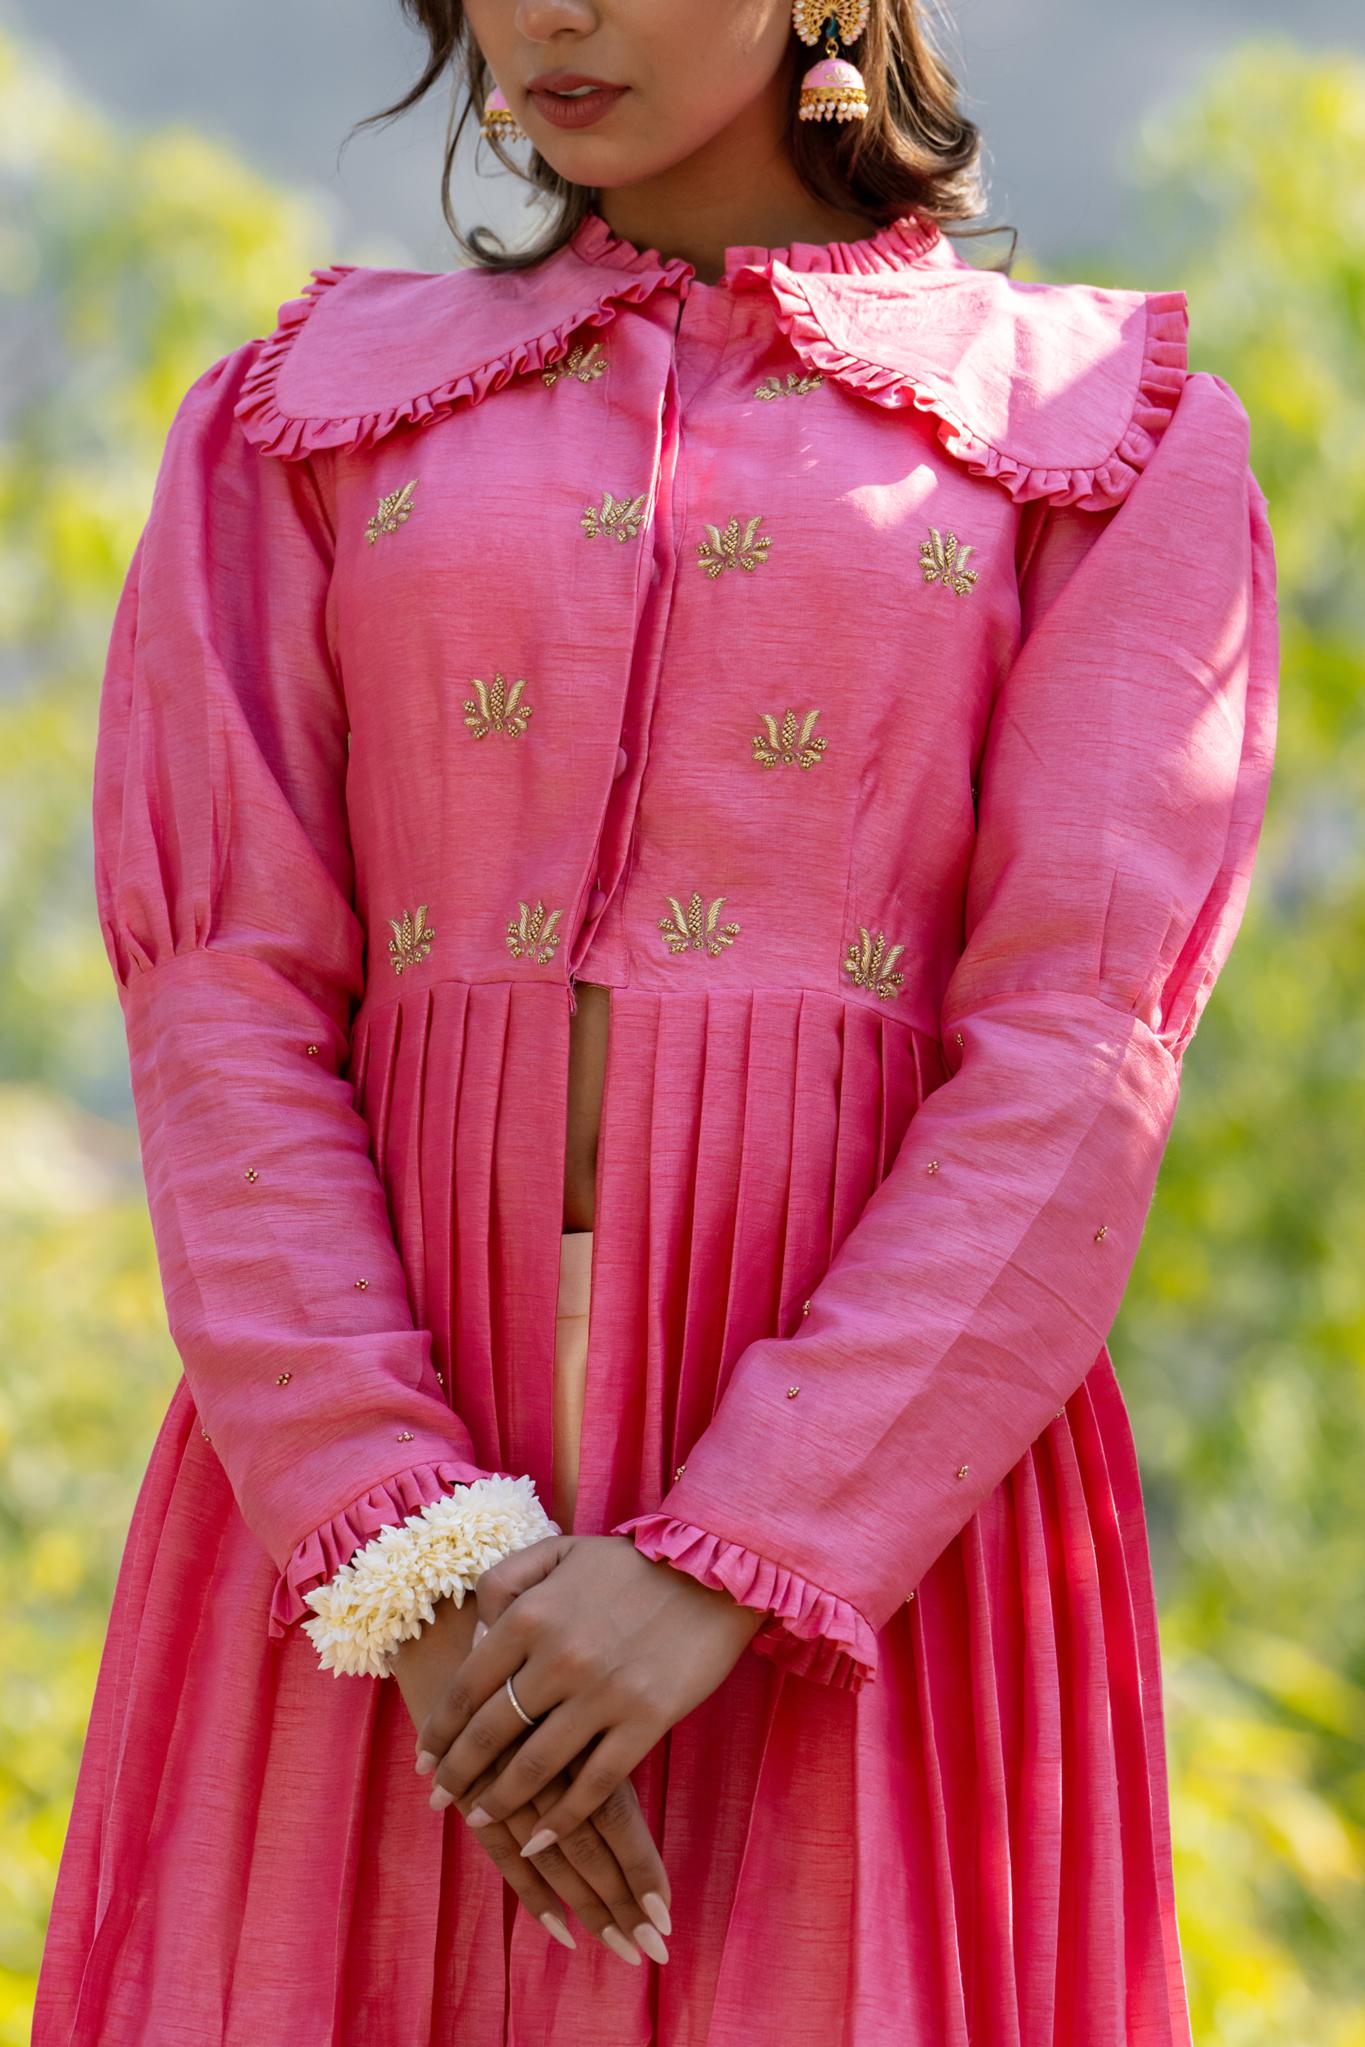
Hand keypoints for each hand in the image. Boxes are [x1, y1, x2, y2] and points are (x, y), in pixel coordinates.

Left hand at [416, 1534, 767, 1853]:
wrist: (713, 1570)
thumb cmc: (631, 1562)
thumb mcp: (558, 1551)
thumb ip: (505, 1581)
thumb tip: (473, 1634)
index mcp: (531, 1615)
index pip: (466, 1686)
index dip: (440, 1730)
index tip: (424, 1759)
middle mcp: (558, 1658)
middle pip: (490, 1733)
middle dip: (457, 1774)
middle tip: (439, 1800)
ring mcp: (603, 1693)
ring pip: (534, 1767)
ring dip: (500, 1802)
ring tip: (479, 1820)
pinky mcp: (645, 1721)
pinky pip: (594, 1784)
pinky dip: (562, 1819)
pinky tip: (540, 1839)